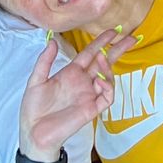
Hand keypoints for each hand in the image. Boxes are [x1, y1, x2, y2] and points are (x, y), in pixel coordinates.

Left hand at [17, 30, 128, 159]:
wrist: (33, 132)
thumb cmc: (33, 108)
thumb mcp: (36, 81)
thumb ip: (45, 61)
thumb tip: (53, 41)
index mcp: (71, 73)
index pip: (90, 54)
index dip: (100, 42)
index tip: (111, 31)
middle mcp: (82, 82)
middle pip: (104, 63)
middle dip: (117, 50)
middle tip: (129, 37)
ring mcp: (88, 95)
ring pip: (107, 78)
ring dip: (108, 66)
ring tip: (104, 57)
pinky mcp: (92, 109)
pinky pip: (107, 97)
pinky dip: (108, 87)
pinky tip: (100, 80)